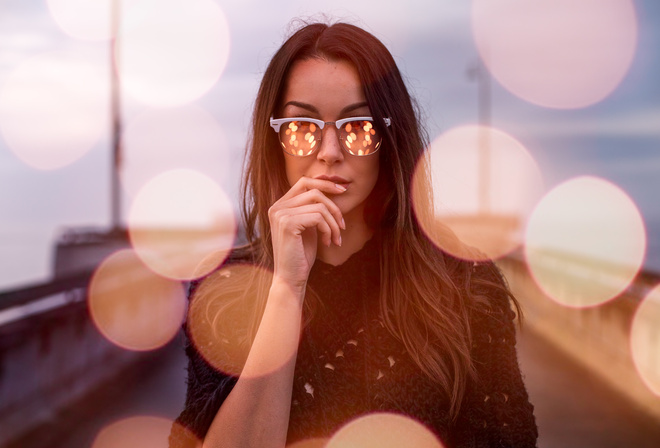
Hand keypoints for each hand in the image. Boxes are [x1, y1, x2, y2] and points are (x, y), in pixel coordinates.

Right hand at [268, 177, 345, 291]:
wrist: (291, 278)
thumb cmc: (301, 254)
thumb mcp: (308, 227)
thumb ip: (313, 209)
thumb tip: (332, 188)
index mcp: (280, 205)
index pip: (304, 182)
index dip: (325, 183)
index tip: (343, 190)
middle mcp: (277, 207)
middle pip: (314, 192)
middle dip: (334, 207)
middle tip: (342, 225)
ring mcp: (281, 214)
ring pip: (319, 206)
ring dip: (333, 223)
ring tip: (336, 238)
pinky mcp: (288, 224)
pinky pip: (318, 217)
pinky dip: (328, 230)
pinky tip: (328, 242)